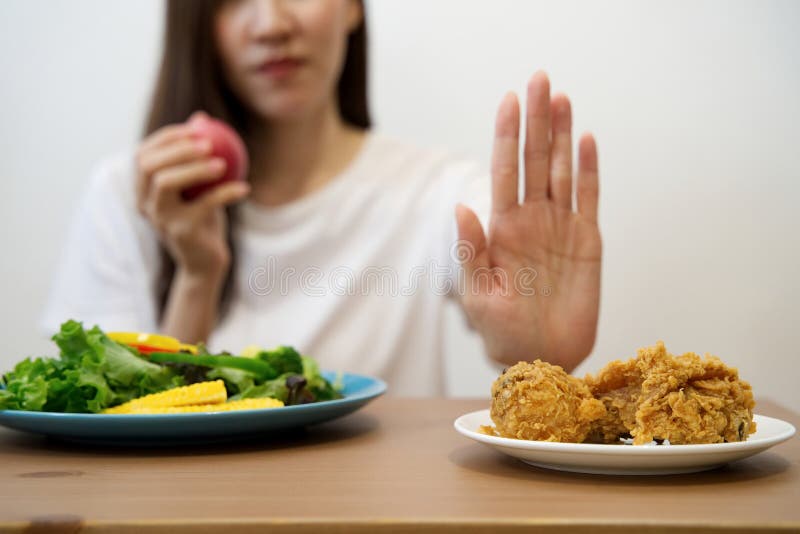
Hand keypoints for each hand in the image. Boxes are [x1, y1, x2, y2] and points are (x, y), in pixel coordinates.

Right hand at [135, 113, 249, 279]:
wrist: (205, 261)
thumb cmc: (203, 217)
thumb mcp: (198, 185)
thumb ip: (196, 155)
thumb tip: (201, 117)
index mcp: (143, 190)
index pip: (142, 155)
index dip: (164, 138)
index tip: (192, 128)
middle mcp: (144, 203)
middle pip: (148, 165)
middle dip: (175, 149)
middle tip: (207, 142)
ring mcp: (159, 218)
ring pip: (166, 182)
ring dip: (195, 168)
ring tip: (222, 164)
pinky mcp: (180, 232)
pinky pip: (204, 205)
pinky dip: (226, 194)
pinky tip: (244, 188)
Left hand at [456, 71, 601, 370]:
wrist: (542, 358)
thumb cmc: (502, 331)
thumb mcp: (478, 294)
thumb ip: (471, 251)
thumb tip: (460, 206)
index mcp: (502, 229)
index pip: (503, 172)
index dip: (506, 136)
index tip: (508, 100)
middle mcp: (531, 220)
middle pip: (534, 161)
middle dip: (535, 121)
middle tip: (538, 79)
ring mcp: (560, 227)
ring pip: (561, 171)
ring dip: (561, 135)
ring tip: (560, 98)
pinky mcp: (587, 241)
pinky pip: (589, 198)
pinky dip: (589, 169)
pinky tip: (585, 139)